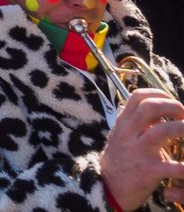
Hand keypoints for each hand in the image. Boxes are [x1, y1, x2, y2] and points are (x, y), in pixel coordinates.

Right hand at [100, 88, 183, 209]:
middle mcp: (128, 133)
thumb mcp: (121, 136)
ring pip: (164, 130)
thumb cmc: (120, 161)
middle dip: (173, 107)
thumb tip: (157, 109)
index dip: (160, 95)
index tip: (172, 103)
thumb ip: (136, 122)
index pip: (138, 96)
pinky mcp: (149, 171)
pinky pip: (174, 166)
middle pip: (151, 107)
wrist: (108, 189)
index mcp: (123, 123)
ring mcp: (138, 151)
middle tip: (183, 116)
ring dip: (183, 128)